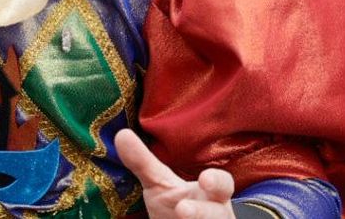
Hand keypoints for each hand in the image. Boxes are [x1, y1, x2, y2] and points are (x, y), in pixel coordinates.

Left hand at [116, 128, 235, 217]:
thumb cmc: (174, 208)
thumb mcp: (158, 186)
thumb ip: (143, 163)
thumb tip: (121, 134)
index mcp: (211, 194)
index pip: (222, 184)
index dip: (217, 182)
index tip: (205, 178)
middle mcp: (215, 213)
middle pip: (217, 213)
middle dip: (201, 212)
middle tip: (182, 208)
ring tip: (179, 212)